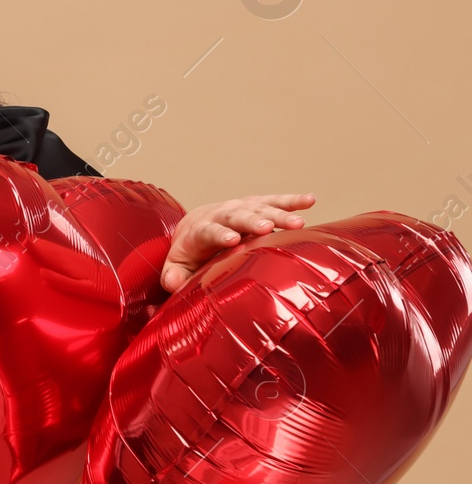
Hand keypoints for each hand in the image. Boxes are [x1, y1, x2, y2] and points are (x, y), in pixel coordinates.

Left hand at [161, 193, 316, 291]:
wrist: (195, 225)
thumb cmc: (189, 253)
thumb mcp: (177, 266)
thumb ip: (173, 275)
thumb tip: (173, 284)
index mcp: (201, 231)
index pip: (209, 231)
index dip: (219, 234)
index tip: (232, 239)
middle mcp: (222, 215)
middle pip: (237, 216)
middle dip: (251, 221)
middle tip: (265, 227)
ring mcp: (241, 209)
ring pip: (260, 208)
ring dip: (279, 213)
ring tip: (298, 223)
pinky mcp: (256, 206)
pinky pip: (276, 202)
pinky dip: (292, 201)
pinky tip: (311, 200)